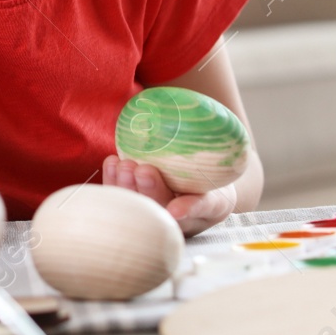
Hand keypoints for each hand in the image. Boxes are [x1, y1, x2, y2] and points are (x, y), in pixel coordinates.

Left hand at [102, 155, 238, 235]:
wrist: (202, 187)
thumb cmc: (214, 173)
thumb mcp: (223, 165)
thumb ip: (217, 151)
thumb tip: (206, 117)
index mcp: (209, 207)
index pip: (200, 208)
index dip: (188, 208)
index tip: (175, 210)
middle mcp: (183, 217)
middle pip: (165, 208)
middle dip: (151, 190)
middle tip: (142, 169)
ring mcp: (159, 213)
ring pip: (141, 207)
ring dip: (129, 187)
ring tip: (124, 165)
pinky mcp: (139, 206)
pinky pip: (125, 198)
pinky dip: (115, 182)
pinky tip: (112, 163)